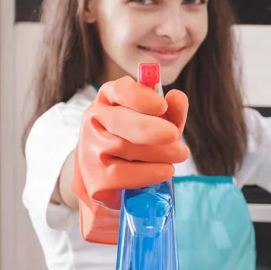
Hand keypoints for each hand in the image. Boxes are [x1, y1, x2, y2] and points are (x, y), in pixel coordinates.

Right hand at [72, 76, 188, 211]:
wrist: (113, 178)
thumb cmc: (140, 143)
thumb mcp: (159, 124)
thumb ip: (171, 111)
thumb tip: (177, 97)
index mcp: (110, 98)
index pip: (119, 91)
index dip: (140, 97)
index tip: (162, 105)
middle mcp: (94, 120)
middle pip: (119, 120)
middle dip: (149, 128)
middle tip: (174, 134)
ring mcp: (90, 150)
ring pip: (123, 148)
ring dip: (158, 152)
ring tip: (180, 154)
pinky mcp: (94, 178)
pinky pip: (122, 175)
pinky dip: (149, 173)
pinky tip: (165, 170)